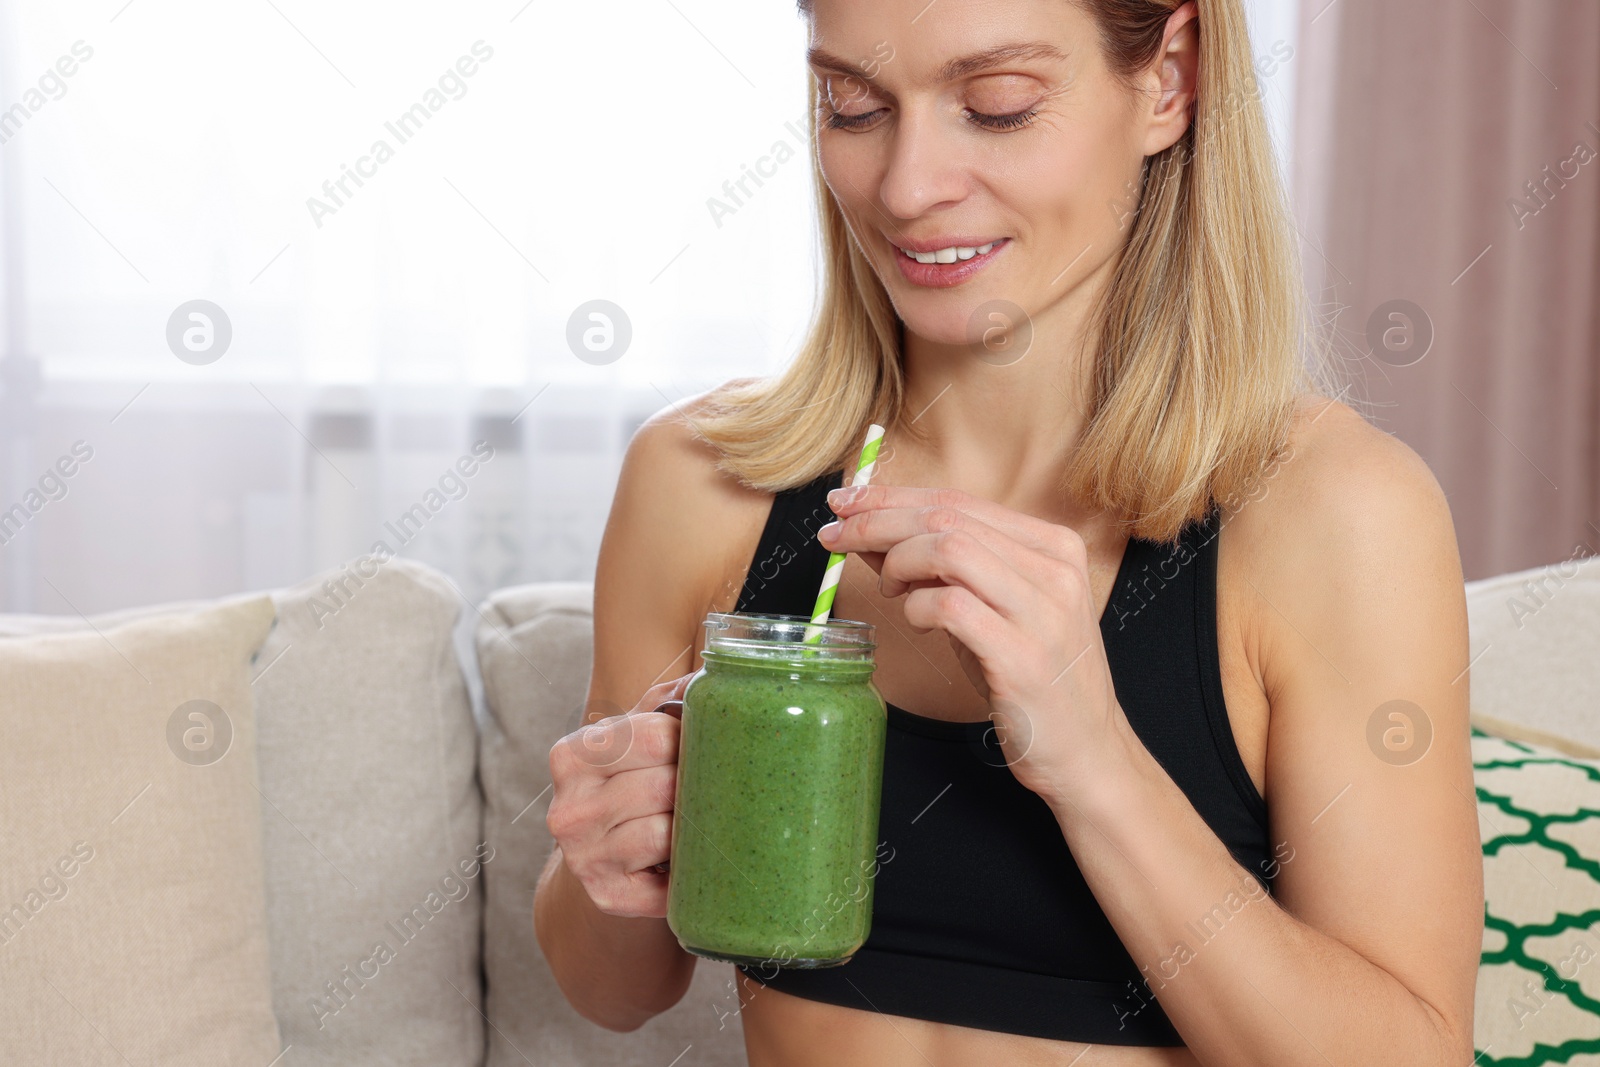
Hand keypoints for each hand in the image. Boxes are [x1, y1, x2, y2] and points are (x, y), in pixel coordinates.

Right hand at [545, 673, 691, 917]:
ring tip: (695, 820)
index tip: (702, 747)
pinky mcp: (607, 895)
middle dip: (696, 786)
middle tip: (709, 787)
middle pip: (665, 786)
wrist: (601, 856)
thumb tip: (717, 674)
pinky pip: (669, 882)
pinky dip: (688, 870)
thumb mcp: (637, 735)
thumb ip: (669, 700)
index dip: (691, 741)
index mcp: (572, 756)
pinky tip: (686, 860)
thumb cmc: (630, 783)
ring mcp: (583, 857)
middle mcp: (568, 808)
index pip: (655, 736)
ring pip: (666, 833)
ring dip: (691, 827)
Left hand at [818, 484, 1123, 806]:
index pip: (958, 499)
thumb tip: (871, 533)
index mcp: (1052, 546)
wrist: (1086, 752)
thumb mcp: (991, 608)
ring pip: (949, 548)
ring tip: (889, 588)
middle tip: (834, 535)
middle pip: (947, 517)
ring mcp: (1042, 613)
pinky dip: (917, 607)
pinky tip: (914, 619)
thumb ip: (942, 569)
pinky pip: (951, 607)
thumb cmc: (1031, 678)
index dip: (892, 496)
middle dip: (877, 521)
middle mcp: (1054, 569)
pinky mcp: (1023, 658)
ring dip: (898, 561)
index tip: (845, 502)